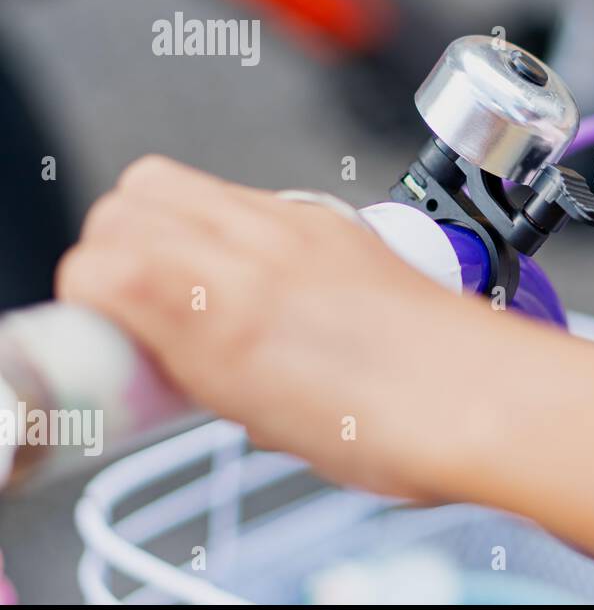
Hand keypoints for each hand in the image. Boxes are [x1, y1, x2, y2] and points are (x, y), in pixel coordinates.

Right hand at [56, 155, 476, 498]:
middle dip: (120, 249)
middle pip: (131, 199)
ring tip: (204, 290)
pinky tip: (265, 280)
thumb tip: (165, 351)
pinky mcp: (334, 219)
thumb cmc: (394, 426)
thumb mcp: (262, 422)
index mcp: (225, 309)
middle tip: (149, 307)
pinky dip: (233, 229)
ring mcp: (298, 222)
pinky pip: (251, 197)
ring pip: (184, 182)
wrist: (484, 396)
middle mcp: (257, 247)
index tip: (117, 338)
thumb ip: (195, 371)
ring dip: (173, 230)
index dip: (92, 303)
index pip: (98, 260)